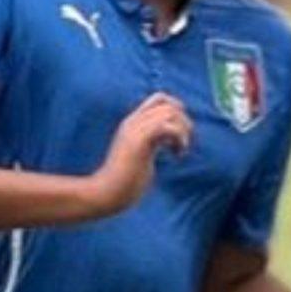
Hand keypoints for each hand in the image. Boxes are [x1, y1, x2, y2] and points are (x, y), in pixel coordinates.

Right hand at [88, 94, 192, 216]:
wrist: (107, 193)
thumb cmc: (124, 183)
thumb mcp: (141, 157)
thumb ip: (152, 145)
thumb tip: (169, 143)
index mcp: (132, 123)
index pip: (159, 99)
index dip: (176, 110)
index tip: (179, 132)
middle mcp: (133, 122)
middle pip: (168, 104)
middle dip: (183, 122)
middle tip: (182, 145)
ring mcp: (135, 130)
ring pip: (170, 113)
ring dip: (183, 130)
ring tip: (180, 150)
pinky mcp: (140, 141)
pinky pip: (167, 127)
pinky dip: (179, 138)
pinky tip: (177, 154)